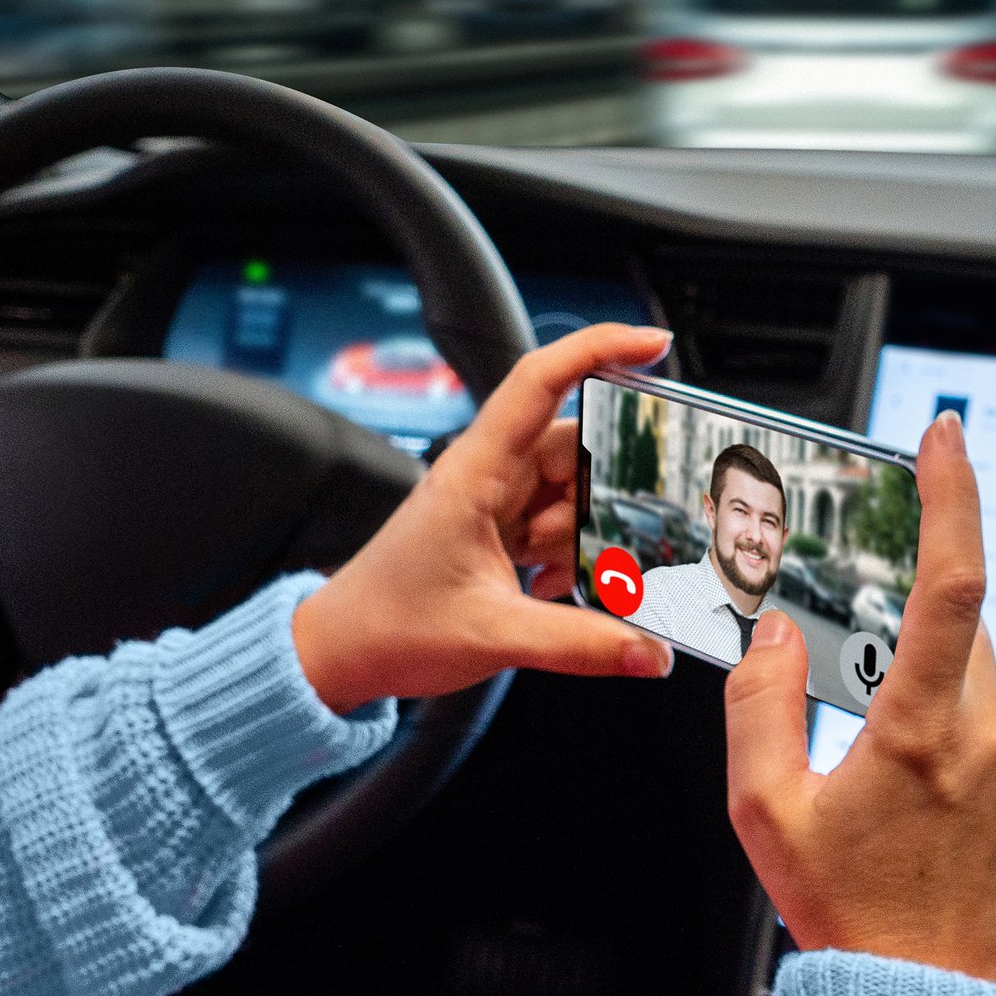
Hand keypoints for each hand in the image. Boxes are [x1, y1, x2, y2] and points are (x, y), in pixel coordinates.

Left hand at [292, 319, 679, 712]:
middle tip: (608, 541)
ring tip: (550, 582)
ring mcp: (492, 502)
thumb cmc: (389, 625)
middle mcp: (486, 475)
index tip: (653, 343)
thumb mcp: (494, 636)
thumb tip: (648, 652)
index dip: (599, 349)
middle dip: (603, 493)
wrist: (343, 652)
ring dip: (581, 536)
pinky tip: (543, 590)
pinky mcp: (496, 531)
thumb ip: (580, 645)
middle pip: (574, 447)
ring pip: (571, 492)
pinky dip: (566, 556)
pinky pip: (556, 525)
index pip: (541, 381)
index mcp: (475, 472)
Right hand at [720, 414, 995, 984]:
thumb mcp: (764, 812)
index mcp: (919, 732)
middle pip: (957, 634)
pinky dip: (963, 751)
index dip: (953, 497)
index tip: (947, 437)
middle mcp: (990, 741)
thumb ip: (760, 705)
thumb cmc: (845, 917)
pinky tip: (927, 817)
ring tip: (891, 791)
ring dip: (931, 705)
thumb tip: (777, 636)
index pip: (951, 583)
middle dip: (906, 639)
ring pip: (978, 690)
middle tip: (859, 694)